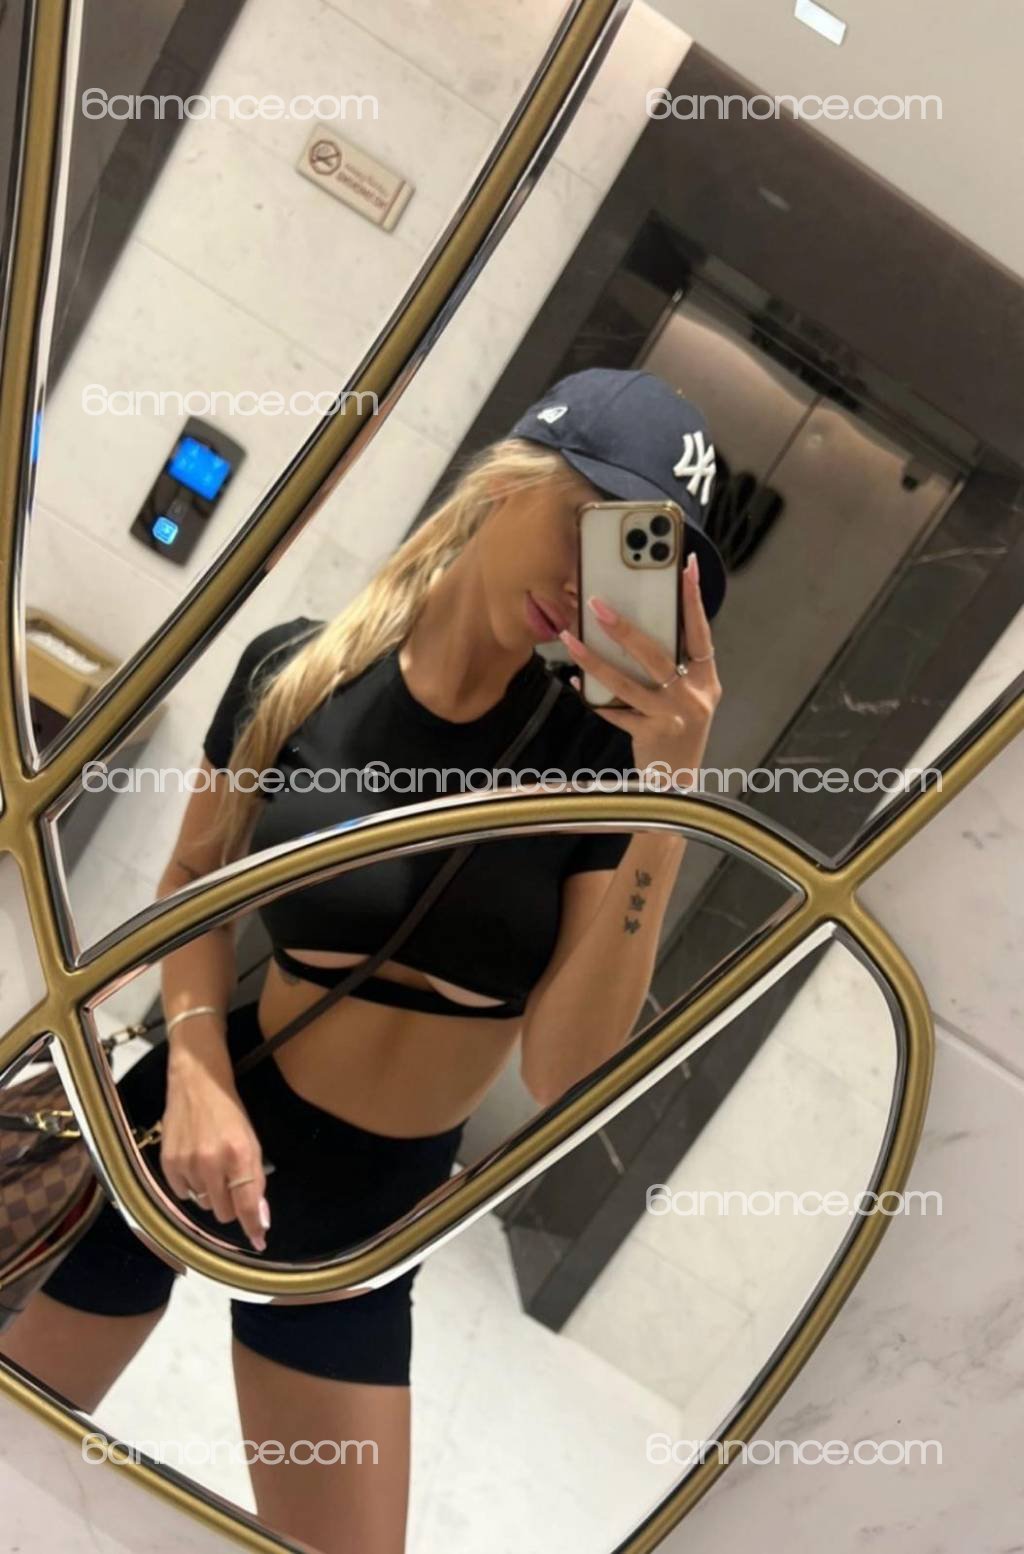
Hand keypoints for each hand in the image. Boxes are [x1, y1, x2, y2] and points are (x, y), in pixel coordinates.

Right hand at [160, 1053, 269, 1251]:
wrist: (196, 1084)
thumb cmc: (230, 1114)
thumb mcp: (251, 1142)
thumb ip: (255, 1180)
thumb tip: (261, 1218)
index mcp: (239, 1155)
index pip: (247, 1204)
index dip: (254, 1226)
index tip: (259, 1241)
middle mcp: (211, 1163)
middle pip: (224, 1212)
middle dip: (231, 1204)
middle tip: (230, 1182)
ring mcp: (186, 1164)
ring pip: (203, 1204)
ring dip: (211, 1192)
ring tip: (210, 1165)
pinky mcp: (167, 1164)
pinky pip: (182, 1194)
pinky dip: (190, 1186)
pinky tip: (193, 1163)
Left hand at [559, 551, 721, 783]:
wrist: (678, 786)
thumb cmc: (678, 733)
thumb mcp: (688, 699)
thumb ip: (673, 668)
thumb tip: (634, 629)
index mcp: (707, 680)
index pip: (701, 632)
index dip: (694, 599)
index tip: (684, 565)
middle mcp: (694, 696)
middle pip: (656, 654)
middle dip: (624, 627)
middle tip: (596, 604)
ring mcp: (673, 716)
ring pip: (627, 682)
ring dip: (594, 660)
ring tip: (570, 640)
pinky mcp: (651, 734)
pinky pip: (614, 710)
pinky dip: (591, 696)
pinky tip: (572, 682)